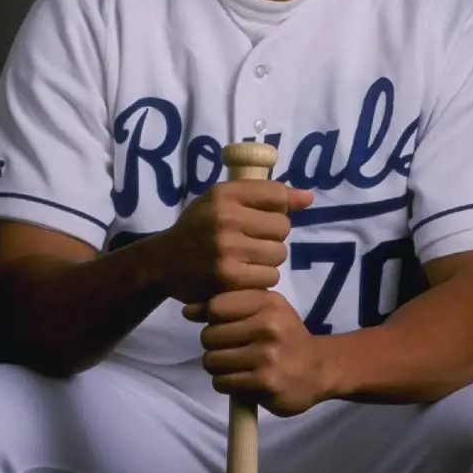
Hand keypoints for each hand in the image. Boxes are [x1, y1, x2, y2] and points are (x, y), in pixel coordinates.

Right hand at [151, 181, 312, 303]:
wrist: (163, 263)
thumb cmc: (198, 227)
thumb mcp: (223, 201)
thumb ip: (264, 195)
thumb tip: (308, 198)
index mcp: (224, 194)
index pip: (277, 195)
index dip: (278, 208)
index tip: (265, 216)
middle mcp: (226, 218)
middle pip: (282, 227)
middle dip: (273, 236)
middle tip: (254, 240)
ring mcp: (227, 249)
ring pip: (278, 254)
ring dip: (269, 259)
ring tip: (248, 258)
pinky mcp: (229, 278)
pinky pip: (269, 277)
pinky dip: (261, 278)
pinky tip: (244, 274)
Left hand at [183, 290, 332, 416]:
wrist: (319, 368)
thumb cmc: (285, 335)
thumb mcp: (263, 310)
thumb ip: (226, 306)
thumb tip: (186, 310)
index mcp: (268, 301)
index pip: (216, 305)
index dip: (212, 318)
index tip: (225, 325)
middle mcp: (268, 325)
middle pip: (209, 335)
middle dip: (213, 345)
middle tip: (230, 349)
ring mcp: (267, 355)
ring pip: (212, 360)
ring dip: (217, 366)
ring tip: (234, 365)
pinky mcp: (265, 383)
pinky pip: (222, 382)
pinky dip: (225, 383)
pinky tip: (240, 379)